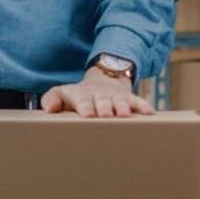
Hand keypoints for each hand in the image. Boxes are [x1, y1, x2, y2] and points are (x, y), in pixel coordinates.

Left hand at [40, 66, 154, 117]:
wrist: (100, 83)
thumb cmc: (77, 96)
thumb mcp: (62, 94)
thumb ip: (52, 99)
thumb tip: (49, 109)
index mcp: (81, 95)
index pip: (82, 101)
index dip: (85, 107)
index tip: (87, 115)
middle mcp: (99, 94)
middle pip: (102, 101)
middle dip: (104, 107)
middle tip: (106, 116)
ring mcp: (114, 96)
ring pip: (120, 101)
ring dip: (122, 107)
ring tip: (125, 115)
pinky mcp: (127, 98)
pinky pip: (136, 100)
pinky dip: (143, 106)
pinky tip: (149, 113)